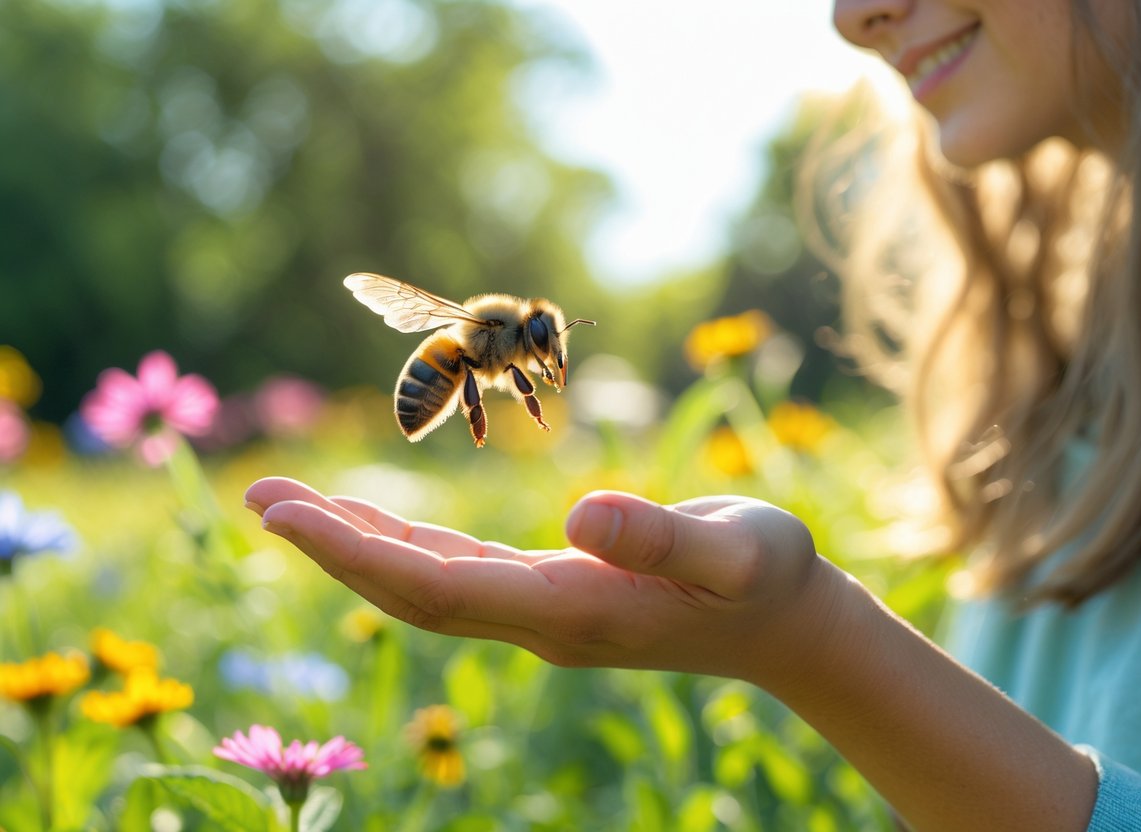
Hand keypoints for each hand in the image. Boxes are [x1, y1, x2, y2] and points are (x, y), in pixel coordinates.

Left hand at [244, 477, 832, 683]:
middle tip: (259, 499)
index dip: (360, 555)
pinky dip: (404, 548)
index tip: (288, 517)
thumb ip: (664, 539)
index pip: (440, 589)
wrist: (785, 623)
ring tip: (289, 507)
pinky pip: (457, 574)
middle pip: (412, 593)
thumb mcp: (739, 551)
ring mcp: (542, 612)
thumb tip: (579, 513)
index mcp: (574, 610)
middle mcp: (541, 620)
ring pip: (426, 585)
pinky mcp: (552, 594)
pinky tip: (375, 528)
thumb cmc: (770, 577)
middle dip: (332, 549)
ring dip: (356, 547)